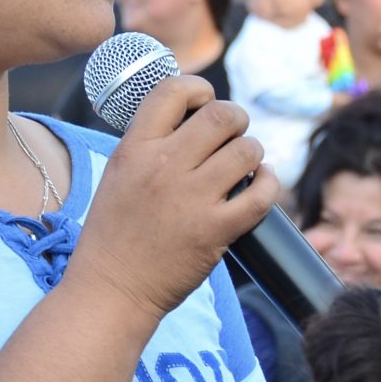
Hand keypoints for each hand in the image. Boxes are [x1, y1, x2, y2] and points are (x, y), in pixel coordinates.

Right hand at [71, 74, 278, 320]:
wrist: (112, 292)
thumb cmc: (113, 237)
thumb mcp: (118, 177)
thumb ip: (149, 146)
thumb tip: (191, 121)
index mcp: (134, 151)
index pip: (172, 91)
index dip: (199, 90)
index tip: (204, 103)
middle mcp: (163, 168)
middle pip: (221, 116)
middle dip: (235, 120)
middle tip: (232, 136)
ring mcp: (191, 200)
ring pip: (246, 150)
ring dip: (252, 152)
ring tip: (245, 164)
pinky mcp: (215, 232)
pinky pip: (261, 194)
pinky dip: (269, 183)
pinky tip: (261, 183)